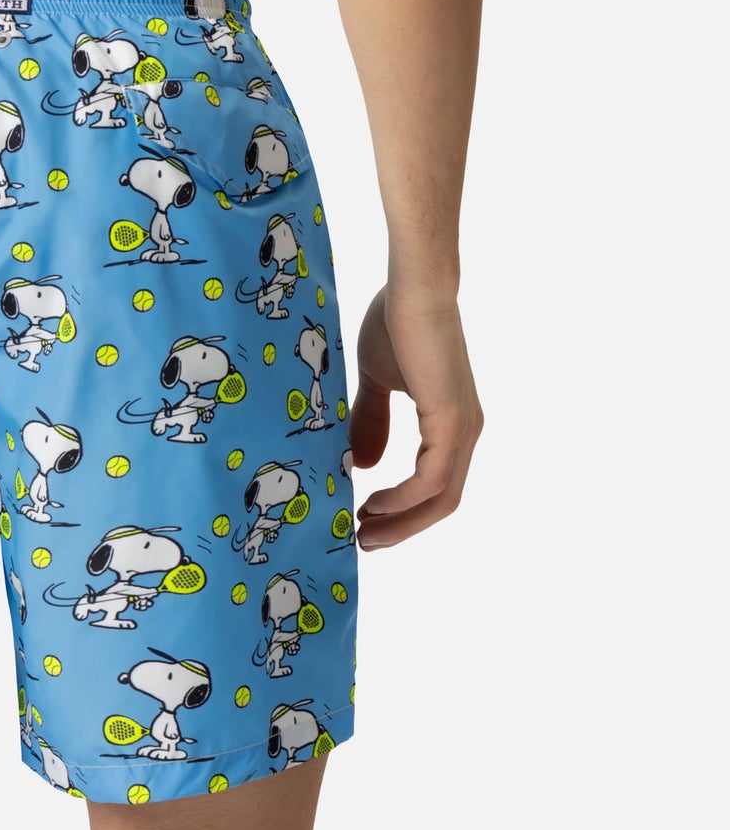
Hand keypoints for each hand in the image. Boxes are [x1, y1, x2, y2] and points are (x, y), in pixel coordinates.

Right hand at [349, 284, 481, 547]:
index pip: (435, 484)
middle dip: (401, 528)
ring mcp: (463, 429)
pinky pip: (431, 480)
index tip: (365, 519)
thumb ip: (372, 419)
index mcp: (451, 422)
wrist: (414, 288)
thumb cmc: (397, 321)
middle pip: (441, 502)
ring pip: (440, 498)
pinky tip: (375, 502)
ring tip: (363, 531)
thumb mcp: (377, 379)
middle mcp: (465, 432)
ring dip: (401, 521)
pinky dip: (403, 499)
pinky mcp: (453, 423)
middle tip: (363, 541)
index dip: (403, 510)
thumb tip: (365, 463)